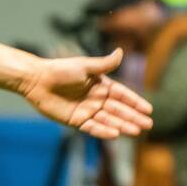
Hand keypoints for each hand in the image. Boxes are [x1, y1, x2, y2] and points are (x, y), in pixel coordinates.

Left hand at [17, 48, 153, 139]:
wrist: (37, 80)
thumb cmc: (60, 70)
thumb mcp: (84, 66)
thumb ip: (104, 64)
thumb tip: (121, 51)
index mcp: (100, 85)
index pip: (122, 95)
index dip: (135, 102)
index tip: (149, 109)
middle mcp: (96, 99)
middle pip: (118, 110)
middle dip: (133, 117)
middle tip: (148, 125)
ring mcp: (86, 111)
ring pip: (108, 120)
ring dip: (122, 125)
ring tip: (136, 131)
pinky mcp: (76, 121)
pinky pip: (92, 128)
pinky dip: (104, 131)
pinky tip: (116, 134)